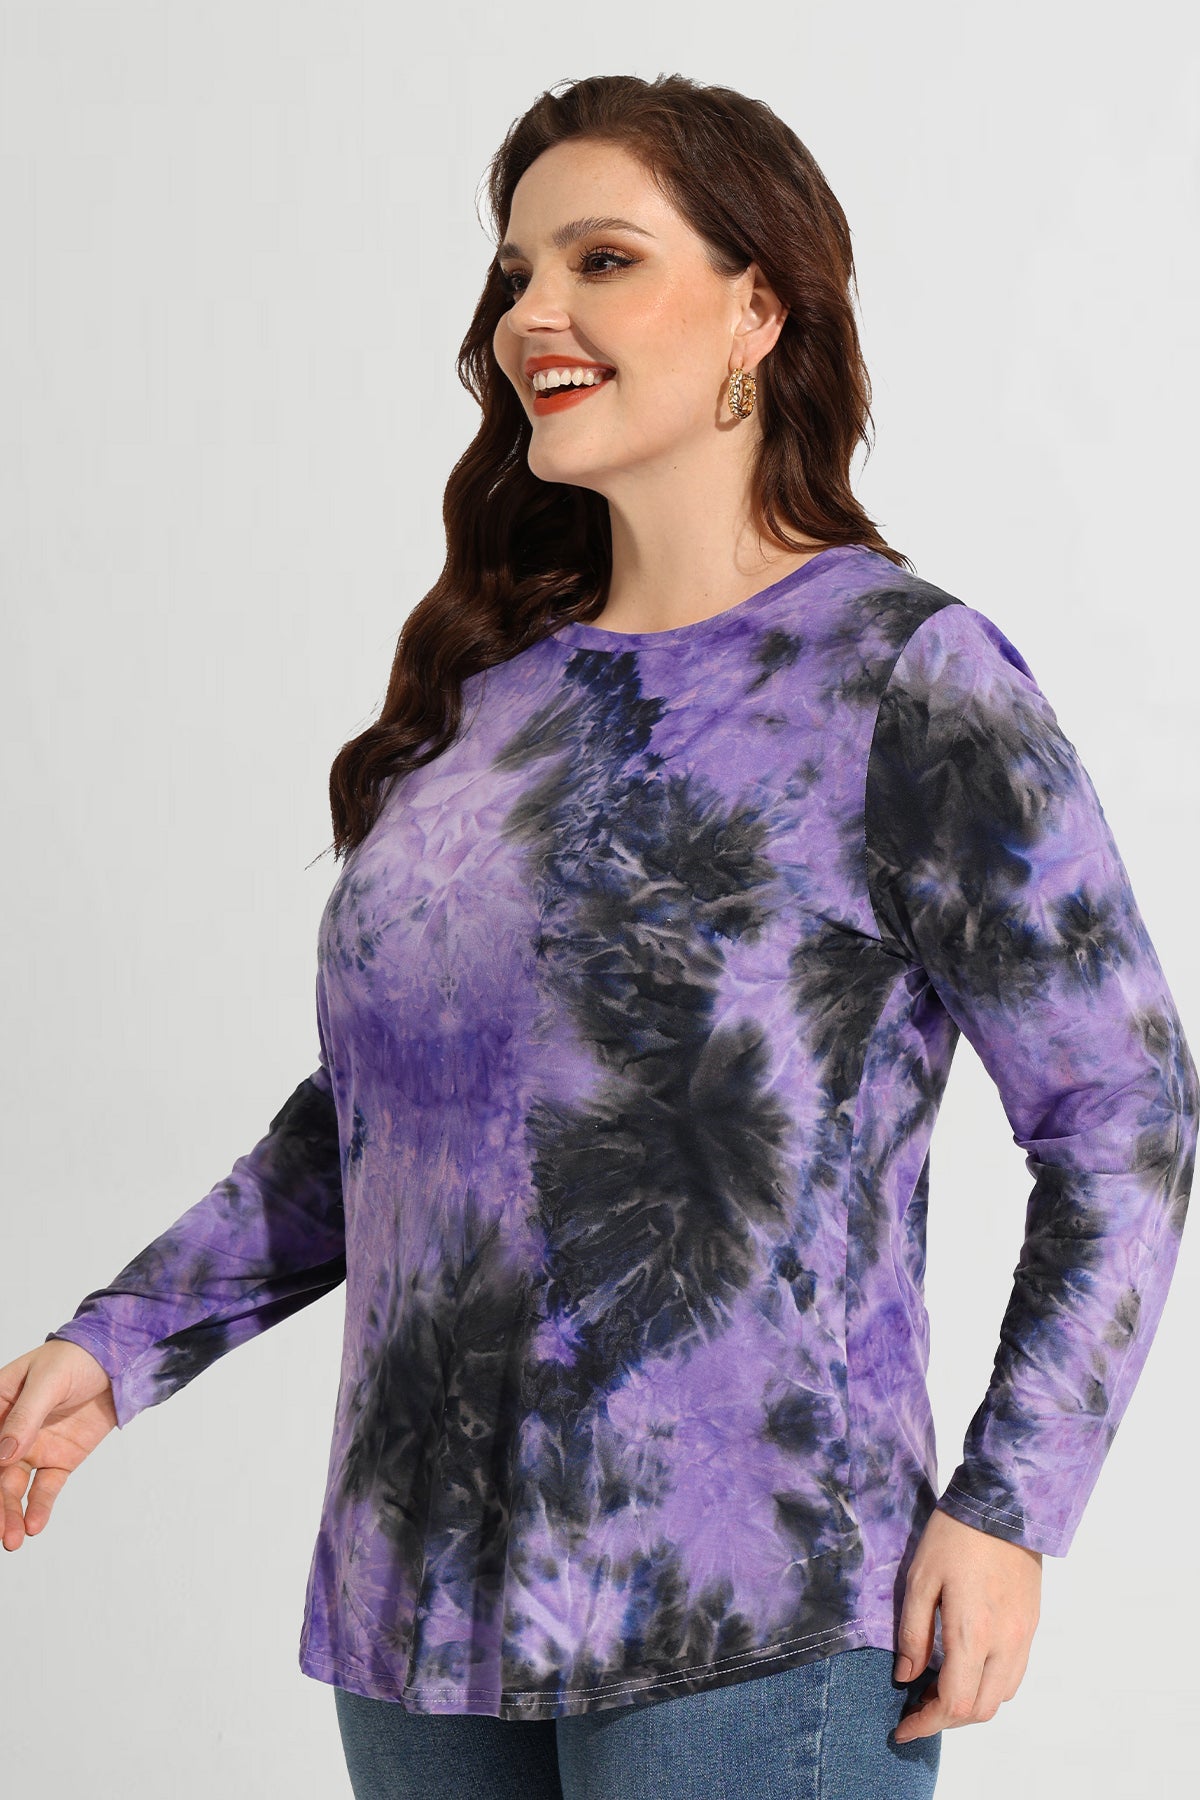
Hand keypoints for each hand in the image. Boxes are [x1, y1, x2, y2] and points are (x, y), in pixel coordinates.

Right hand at [0, 1341, 118, 1550]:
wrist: (118, 1361)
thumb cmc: (76, 1359)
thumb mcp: (49, 1382)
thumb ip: (25, 1418)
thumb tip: (2, 1454)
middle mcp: (10, 1433)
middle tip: (0, 1531)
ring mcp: (34, 1448)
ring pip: (15, 1488)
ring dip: (11, 1514)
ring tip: (13, 1539)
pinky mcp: (59, 1460)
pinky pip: (45, 1488)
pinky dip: (39, 1507)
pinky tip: (34, 1525)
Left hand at [892, 1505, 1041, 1741]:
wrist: (1003, 1505)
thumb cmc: (954, 1536)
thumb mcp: (919, 1579)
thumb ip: (913, 1633)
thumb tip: (906, 1676)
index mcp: (972, 1633)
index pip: (953, 1703)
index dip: (926, 1724)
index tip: (902, 1728)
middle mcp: (1004, 1643)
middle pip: (979, 1709)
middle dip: (945, 1718)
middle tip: (915, 1707)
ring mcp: (1023, 1636)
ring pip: (1001, 1698)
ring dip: (970, 1705)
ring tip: (937, 1690)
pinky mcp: (1032, 1626)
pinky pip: (1014, 1675)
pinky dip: (990, 1687)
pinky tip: (966, 1670)